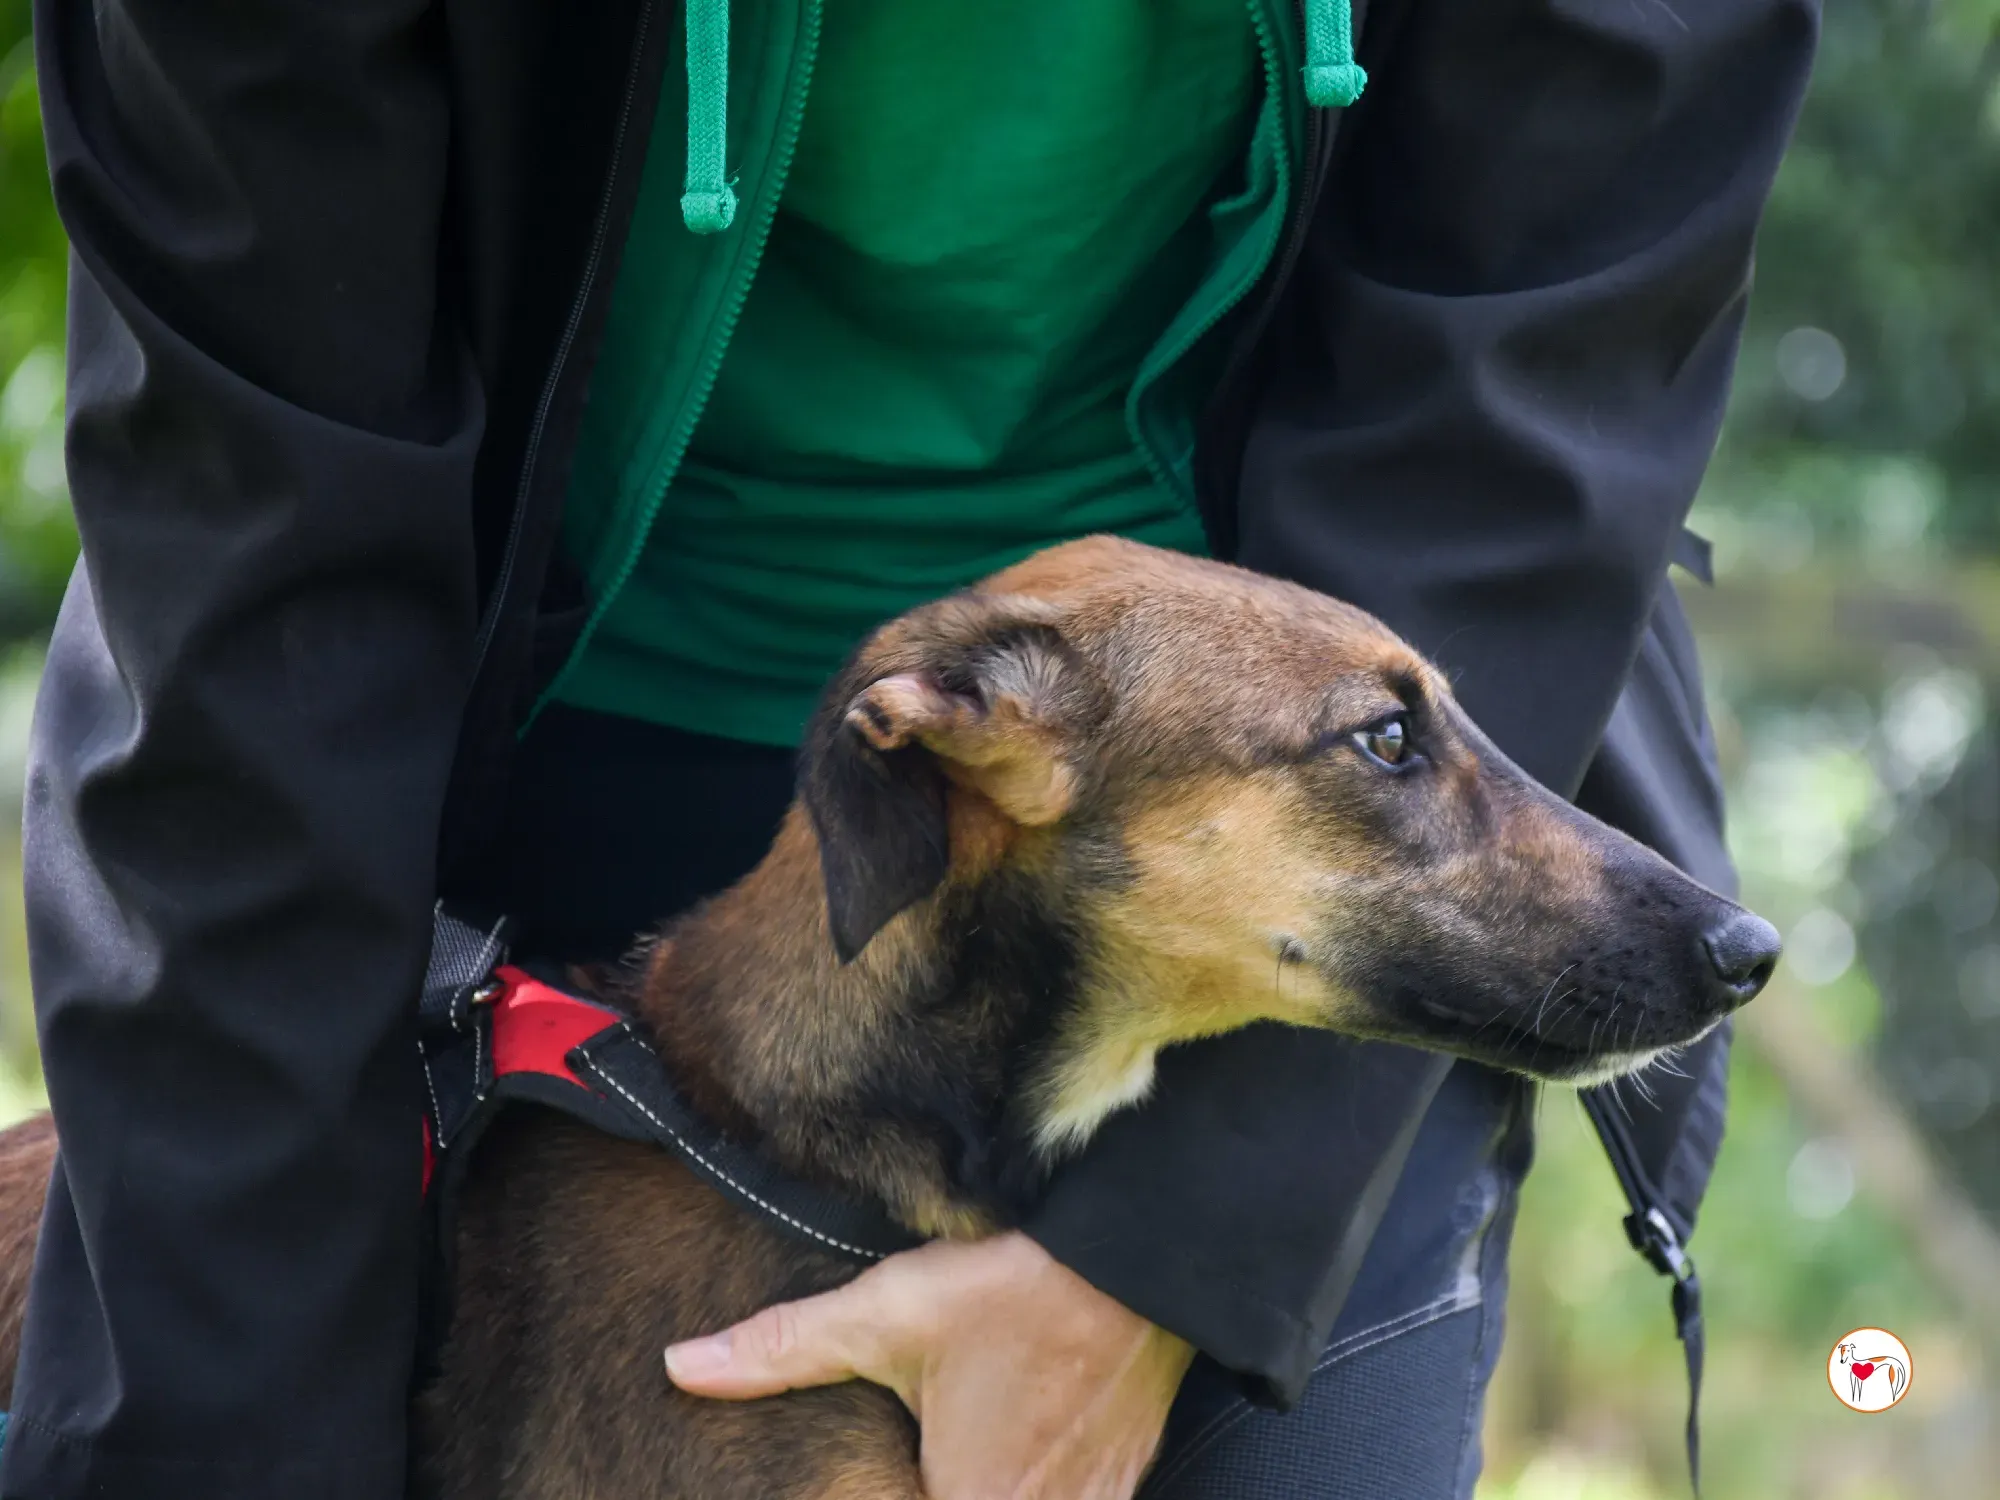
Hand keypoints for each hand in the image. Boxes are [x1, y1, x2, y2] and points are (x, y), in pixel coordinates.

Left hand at [664, 1231, 1194, 1499]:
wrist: (1143, 1248)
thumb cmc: (1015, 1283)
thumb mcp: (887, 1312)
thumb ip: (782, 1351)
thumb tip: (681, 1367)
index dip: (886, 1494)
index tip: (882, 1472)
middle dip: (942, 1482)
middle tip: (927, 1449)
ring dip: (998, 1482)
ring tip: (966, 1448)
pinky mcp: (1131, 1473)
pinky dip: (1042, 1485)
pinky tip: (1021, 1448)